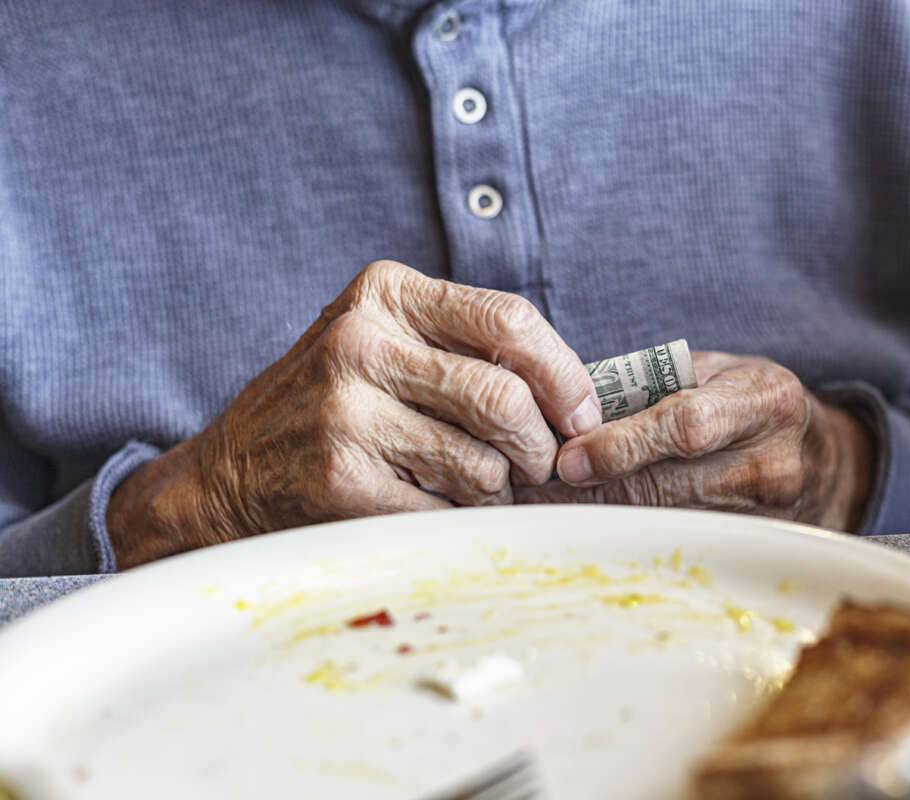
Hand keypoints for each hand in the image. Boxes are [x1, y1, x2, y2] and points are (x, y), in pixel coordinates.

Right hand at [107, 260, 600, 566]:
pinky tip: (436, 508)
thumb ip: (466, 348)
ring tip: (476, 487)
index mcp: (385, 294)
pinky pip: (445, 510)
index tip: (581, 416)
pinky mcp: (339, 477)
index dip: (565, 375)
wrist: (230, 475)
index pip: (510, 322)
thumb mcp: (386, 343)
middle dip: (540, 447)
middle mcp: (360, 341)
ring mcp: (344, 410)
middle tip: (539, 468)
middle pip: (504, 397)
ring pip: (483, 463)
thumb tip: (577, 398)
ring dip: (498, 489)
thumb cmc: (334, 406)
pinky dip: (459, 518)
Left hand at [514, 352, 873, 530]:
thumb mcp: (714, 372)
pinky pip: (674, 545)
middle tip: (525, 493)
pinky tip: (581, 529)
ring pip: (663, 523)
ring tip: (539, 512)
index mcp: (765, 401)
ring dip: (596, 518)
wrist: (825, 459)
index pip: (685, 425)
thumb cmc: (750, 402)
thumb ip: (649, 386)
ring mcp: (768, 516)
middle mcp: (772, 463)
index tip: (566, 459)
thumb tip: (565, 412)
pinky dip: (623, 536)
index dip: (620, 444)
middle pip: (666, 486)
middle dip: (589, 491)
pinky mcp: (754, 550)